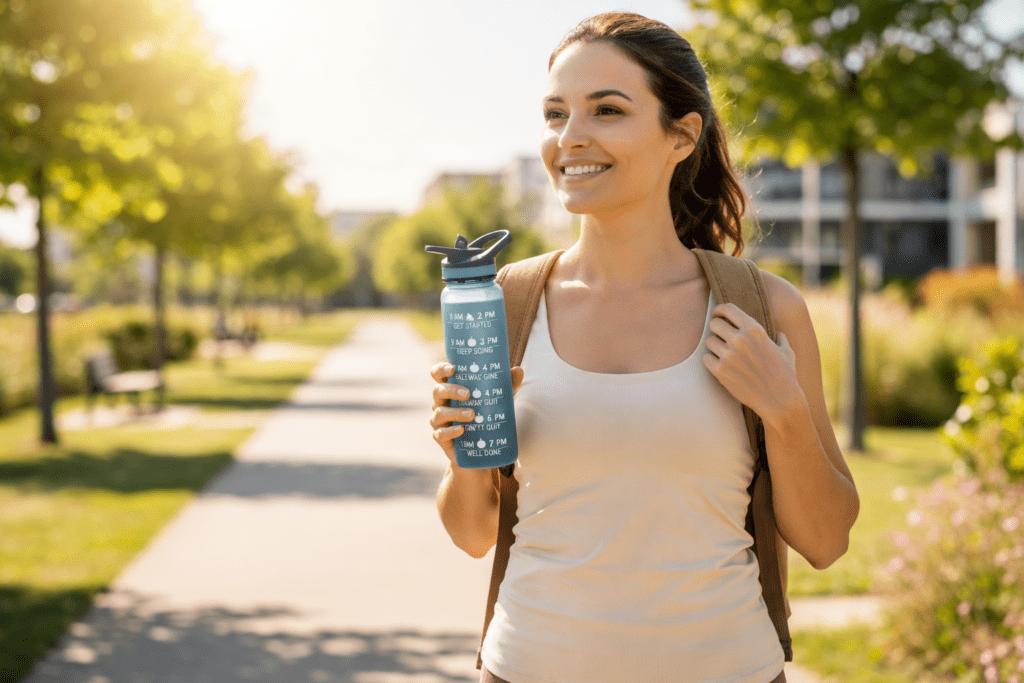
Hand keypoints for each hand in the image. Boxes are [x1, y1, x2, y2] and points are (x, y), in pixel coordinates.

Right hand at [430, 363, 523, 465]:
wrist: (479, 449)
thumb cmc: (484, 416)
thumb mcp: (496, 400)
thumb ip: (506, 385)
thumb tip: (518, 370)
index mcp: (450, 389)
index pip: (438, 374)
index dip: (441, 369)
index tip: (453, 369)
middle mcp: (441, 403)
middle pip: (437, 391)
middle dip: (451, 390)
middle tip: (468, 394)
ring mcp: (439, 421)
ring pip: (439, 413)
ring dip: (454, 412)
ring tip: (471, 415)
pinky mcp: (441, 437)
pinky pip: (440, 434)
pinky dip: (451, 431)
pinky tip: (461, 430)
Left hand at [702, 303, 798, 418]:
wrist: (779, 400)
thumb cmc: (785, 375)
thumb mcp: (786, 352)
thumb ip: (780, 339)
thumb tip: (778, 334)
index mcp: (754, 330)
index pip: (728, 309)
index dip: (719, 309)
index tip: (717, 314)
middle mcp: (740, 340)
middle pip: (714, 324)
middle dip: (716, 329)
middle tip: (720, 337)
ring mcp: (728, 356)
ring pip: (708, 341)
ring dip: (714, 347)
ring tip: (723, 354)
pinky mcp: (720, 371)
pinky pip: (705, 359)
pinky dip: (710, 361)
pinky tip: (719, 365)